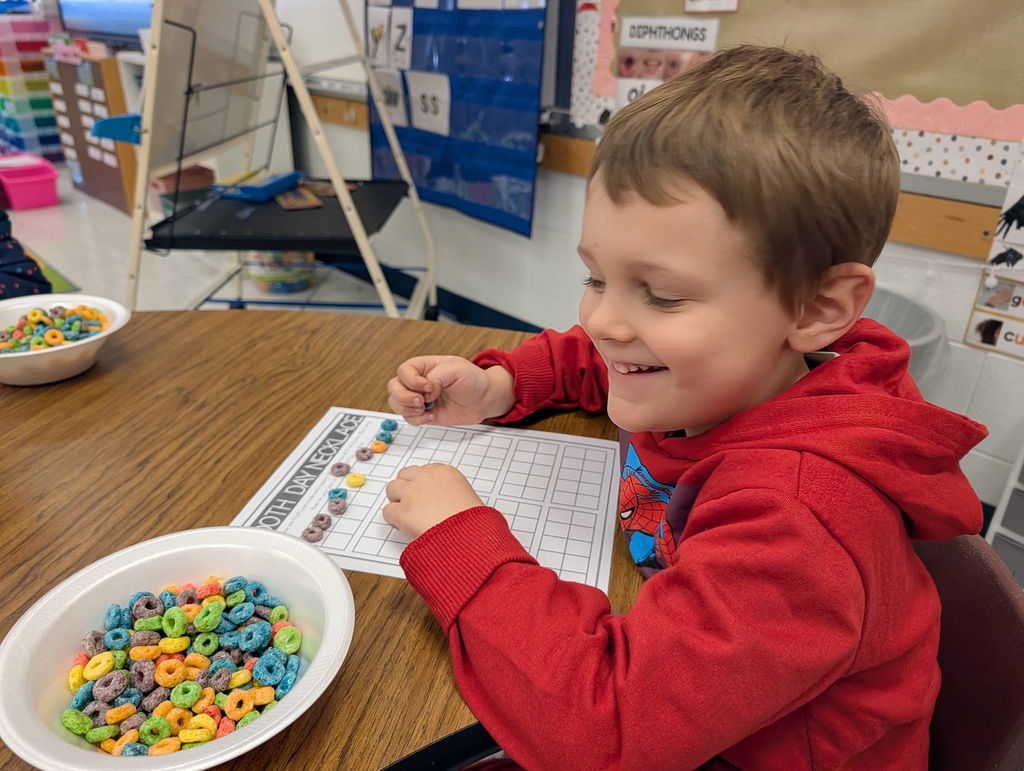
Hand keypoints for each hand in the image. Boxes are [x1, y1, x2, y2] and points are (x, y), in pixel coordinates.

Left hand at [383, 463, 483, 540]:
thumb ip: (450, 492)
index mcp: (445, 472)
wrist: (470, 538)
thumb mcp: (468, 497)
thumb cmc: (474, 523)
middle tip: (412, 504)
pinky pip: (388, 512)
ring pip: (392, 489)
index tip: (423, 494)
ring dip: (397, 501)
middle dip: (406, 489)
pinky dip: (393, 520)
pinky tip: (404, 527)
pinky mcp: (402, 512)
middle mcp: (426, 478)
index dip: (421, 484)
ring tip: (407, 516)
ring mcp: (412, 494)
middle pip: (404, 476)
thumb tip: (440, 501)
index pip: (422, 470)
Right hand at [387, 355, 514, 426]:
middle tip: (423, 401)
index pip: (404, 371)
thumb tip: (424, 391)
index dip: (412, 381)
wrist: (484, 400)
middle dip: (405, 397)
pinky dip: (417, 420)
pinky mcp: (424, 413)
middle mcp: (417, 382)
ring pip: (396, 404)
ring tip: (426, 409)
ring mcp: (420, 398)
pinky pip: (409, 418)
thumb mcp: (456, 370)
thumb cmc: (472, 379)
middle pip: (394, 387)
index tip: (429, 387)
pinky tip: (431, 417)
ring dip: (409, 409)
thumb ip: (436, 377)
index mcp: (423, 366)